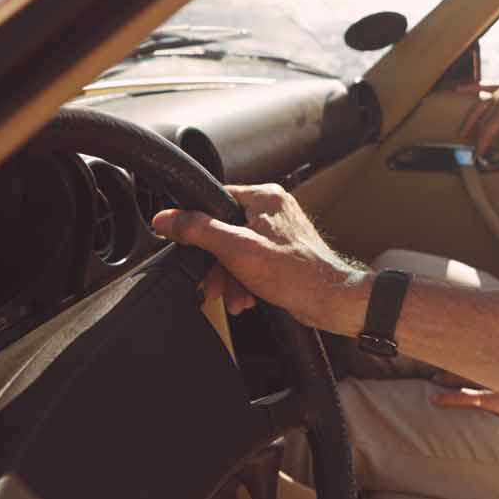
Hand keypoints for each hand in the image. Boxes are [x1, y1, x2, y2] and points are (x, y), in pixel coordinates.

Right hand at [151, 183, 366, 332]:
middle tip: (211, 285)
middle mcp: (274, 210)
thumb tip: (166, 219)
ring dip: (230, 277)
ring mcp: (280, 231)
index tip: (186, 245)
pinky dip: (244, 281)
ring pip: (237, 250)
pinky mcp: (283, 253)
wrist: (332, 301)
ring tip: (233, 298)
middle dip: (217, 264)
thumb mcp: (236, 249)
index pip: (215, 199)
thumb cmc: (295, 273)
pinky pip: (252, 262)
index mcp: (265, 197)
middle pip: (225, 230)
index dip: (197, 225)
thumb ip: (199, 231)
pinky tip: (245, 299)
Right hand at [460, 77, 498, 158]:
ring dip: (469, 119)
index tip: (478, 154)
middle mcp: (497, 101)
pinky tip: (459, 89)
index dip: (481, 144)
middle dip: (475, 135)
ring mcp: (498, 92)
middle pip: (481, 121)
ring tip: (463, 130)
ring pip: (477, 106)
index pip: (487, 132)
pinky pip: (482, 86)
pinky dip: (469, 88)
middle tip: (471, 146)